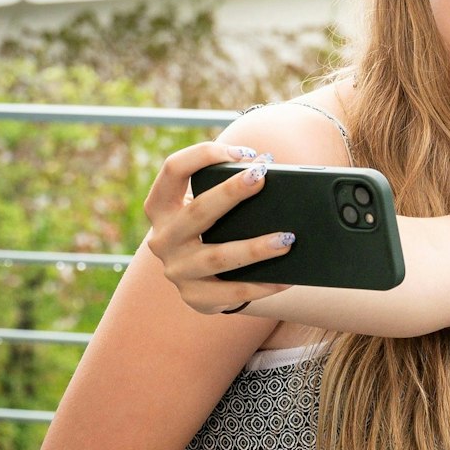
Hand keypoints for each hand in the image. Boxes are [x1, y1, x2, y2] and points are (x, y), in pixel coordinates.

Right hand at [140, 141, 295, 312]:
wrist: (199, 280)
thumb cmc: (212, 231)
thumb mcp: (211, 207)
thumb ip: (232, 184)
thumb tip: (270, 162)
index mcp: (161, 207)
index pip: (173, 170)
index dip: (204, 155)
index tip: (243, 152)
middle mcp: (162, 238)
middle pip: (197, 212)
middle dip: (230, 193)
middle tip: (262, 178)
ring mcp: (177, 270)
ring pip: (218, 257)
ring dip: (255, 248)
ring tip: (287, 239)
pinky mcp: (195, 297)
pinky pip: (232, 293)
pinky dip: (262, 285)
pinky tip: (288, 278)